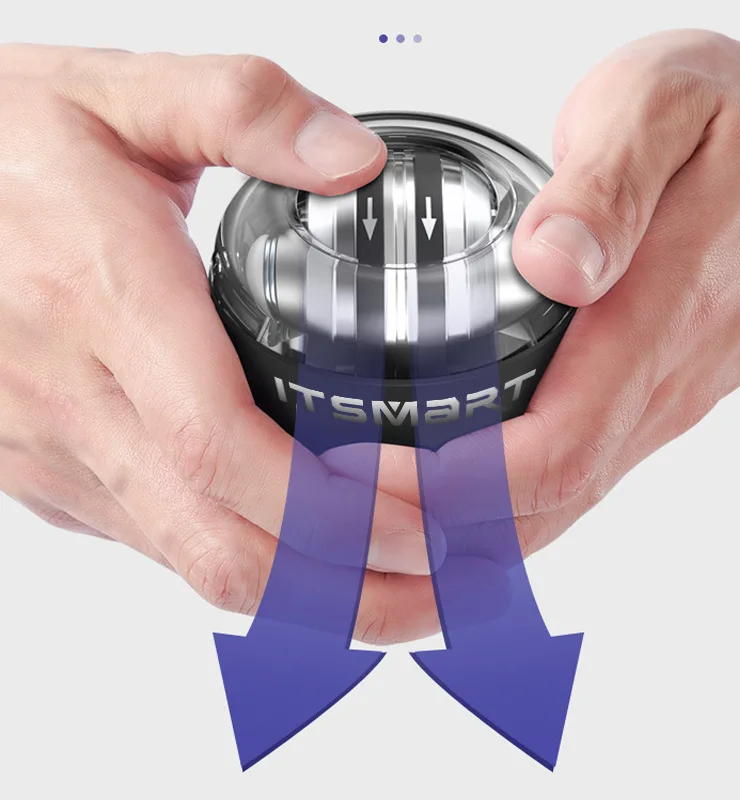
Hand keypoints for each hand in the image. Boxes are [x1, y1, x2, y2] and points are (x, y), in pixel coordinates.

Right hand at [0, 43, 440, 637]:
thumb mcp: (120, 96)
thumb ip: (243, 110)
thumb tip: (351, 158)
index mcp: (106, 307)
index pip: (222, 451)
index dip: (333, 510)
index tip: (427, 520)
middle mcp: (79, 405)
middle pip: (227, 549)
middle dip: (351, 589)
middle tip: (445, 580)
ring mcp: (63, 456)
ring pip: (198, 567)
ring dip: (313, 596)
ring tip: (401, 581)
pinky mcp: (57, 476)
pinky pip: (166, 548)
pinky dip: (255, 568)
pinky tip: (309, 552)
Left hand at [366, 29, 739, 638]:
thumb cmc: (738, 130)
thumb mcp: (663, 108)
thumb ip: (607, 185)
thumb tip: (553, 264)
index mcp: (649, 329)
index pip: (542, 456)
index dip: (441, 486)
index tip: (347, 472)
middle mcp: (648, 397)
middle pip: (531, 517)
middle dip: (421, 542)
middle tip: (320, 528)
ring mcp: (644, 414)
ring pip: (542, 519)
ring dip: (445, 549)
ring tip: (347, 542)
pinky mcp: (635, 410)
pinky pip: (556, 492)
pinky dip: (483, 521)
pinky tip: (425, 514)